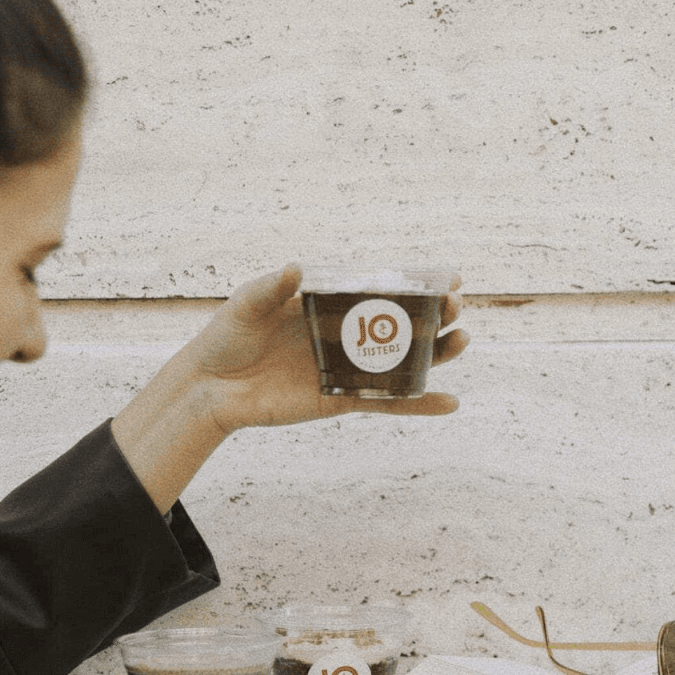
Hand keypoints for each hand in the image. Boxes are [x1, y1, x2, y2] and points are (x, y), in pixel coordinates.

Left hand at [183, 263, 467, 432]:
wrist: (211, 386)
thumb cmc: (227, 336)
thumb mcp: (248, 303)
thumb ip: (273, 287)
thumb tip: (297, 269)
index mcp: (332, 304)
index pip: (383, 290)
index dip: (418, 284)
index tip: (450, 277)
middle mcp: (346, 334)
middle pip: (403, 324)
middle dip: (435, 315)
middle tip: (455, 306)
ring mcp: (348, 368)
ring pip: (404, 362)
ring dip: (437, 354)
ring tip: (462, 340)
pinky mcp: (343, 399)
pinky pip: (389, 402)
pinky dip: (420, 404)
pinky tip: (451, 404)